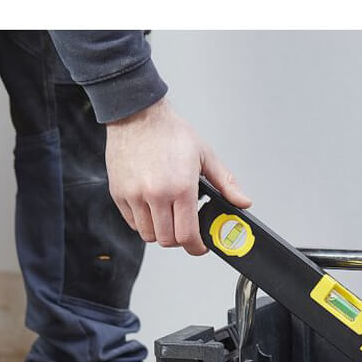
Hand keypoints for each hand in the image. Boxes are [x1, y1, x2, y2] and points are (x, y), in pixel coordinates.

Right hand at [105, 97, 250, 254]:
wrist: (137, 114)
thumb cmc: (169, 132)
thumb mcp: (205, 156)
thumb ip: (225, 183)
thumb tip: (243, 202)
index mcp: (181, 187)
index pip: (188, 235)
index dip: (196, 247)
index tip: (200, 246)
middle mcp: (156, 194)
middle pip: (168, 240)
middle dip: (179, 240)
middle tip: (185, 230)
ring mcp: (135, 195)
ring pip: (149, 235)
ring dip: (161, 232)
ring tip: (168, 217)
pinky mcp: (119, 194)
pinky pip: (132, 223)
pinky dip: (143, 222)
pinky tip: (152, 208)